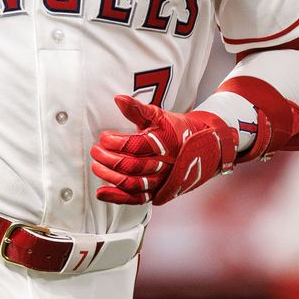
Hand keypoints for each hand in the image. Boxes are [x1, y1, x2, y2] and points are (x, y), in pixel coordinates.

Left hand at [91, 94, 238, 205]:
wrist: (203, 148)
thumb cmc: (176, 130)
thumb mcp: (159, 116)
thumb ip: (137, 109)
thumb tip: (118, 99)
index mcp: (164, 143)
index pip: (135, 146)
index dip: (115, 142)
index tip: (103, 137)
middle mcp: (164, 165)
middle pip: (131, 166)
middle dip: (108, 159)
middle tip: (95, 151)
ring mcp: (161, 181)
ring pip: (132, 184)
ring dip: (110, 177)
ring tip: (96, 167)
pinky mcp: (158, 193)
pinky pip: (137, 199)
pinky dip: (118, 197)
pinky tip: (101, 192)